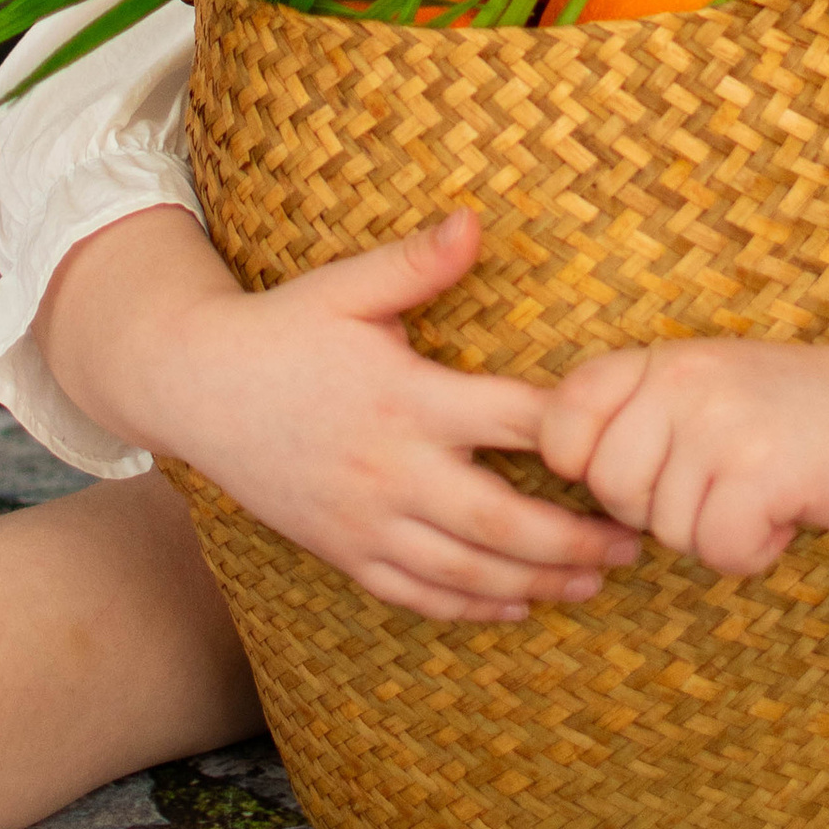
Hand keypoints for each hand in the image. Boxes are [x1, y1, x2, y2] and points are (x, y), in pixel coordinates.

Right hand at [38, 203, 637, 624]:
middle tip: (636, 544)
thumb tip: (478, 220)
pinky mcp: (341, 550)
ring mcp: (363, 521)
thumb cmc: (283, 329)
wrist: (193, 388)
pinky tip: (513, 608)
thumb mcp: (347, 285)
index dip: (576, 439)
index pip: (511, 422)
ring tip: (593, 584)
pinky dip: (468, 608)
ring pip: (463, 571)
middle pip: (501, 522)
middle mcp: (391, 470)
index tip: (632, 449)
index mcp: (407, 400)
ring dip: (535, 583)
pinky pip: (412, 594)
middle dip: (574, 540)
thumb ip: (418, 262)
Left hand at [537, 336, 828, 578]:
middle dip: (659, 512)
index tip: (643, 473)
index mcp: (660, 359)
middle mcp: (683, 380)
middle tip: (721, 488)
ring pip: (666, 529)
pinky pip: (718, 549)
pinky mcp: (764, 469)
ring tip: (762, 494)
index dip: (586, 466)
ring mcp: (723, 422)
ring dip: (716, 534)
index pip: (563, 421)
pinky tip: (784, 518)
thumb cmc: (798, 413)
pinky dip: (753, 553)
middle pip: (609, 489)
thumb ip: (638, 413)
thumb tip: (555, 468)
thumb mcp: (706, 386)